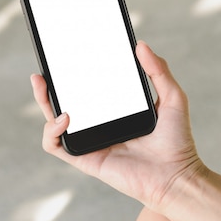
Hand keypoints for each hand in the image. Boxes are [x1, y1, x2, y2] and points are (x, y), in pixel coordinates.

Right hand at [30, 41, 204, 210]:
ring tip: (44, 86)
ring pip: (54, 123)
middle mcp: (99, 126)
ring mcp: (90, 142)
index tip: (66, 57)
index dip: (73, 76)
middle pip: (64, 104)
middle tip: (43, 70)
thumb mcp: (172, 97)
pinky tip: (65, 118)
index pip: (88, 90)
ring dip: (43, 104)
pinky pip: (56, 146)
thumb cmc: (177, 141)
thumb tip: (140, 44)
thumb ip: (159, 71)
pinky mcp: (86, 159)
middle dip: (48, 88)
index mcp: (115, 111)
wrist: (176, 176)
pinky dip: (52, 131)